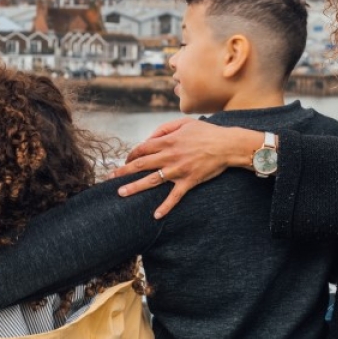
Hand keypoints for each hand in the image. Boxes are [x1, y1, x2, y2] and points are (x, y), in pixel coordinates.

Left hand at [109, 119, 257, 218]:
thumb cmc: (206, 132)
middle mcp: (170, 156)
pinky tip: (156, 215)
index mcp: (168, 141)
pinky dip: (165, 206)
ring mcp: (178, 170)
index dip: (131, 154)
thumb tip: (149, 138)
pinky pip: (175, 196)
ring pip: (152, 180)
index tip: (125, 160)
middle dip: (123, 171)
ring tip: (121, 193)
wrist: (227, 145)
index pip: (142, 148)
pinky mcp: (189, 181)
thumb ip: (164, 129)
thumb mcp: (184, 123)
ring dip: (135, 187)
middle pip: (141, 164)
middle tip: (110, 178)